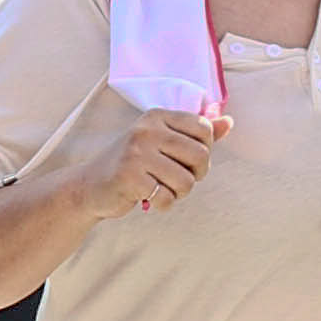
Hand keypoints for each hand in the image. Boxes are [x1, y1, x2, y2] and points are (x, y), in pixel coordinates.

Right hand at [82, 108, 231, 224]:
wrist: (91, 185)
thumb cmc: (132, 163)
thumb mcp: (161, 141)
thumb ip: (194, 133)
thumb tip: (229, 122)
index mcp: (157, 116)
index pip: (203, 128)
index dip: (204, 149)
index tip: (187, 159)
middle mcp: (147, 130)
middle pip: (200, 155)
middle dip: (196, 174)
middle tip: (177, 179)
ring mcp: (137, 153)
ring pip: (187, 181)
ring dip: (179, 192)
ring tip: (162, 188)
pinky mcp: (130, 177)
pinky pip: (167, 197)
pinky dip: (163, 204)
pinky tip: (148, 198)